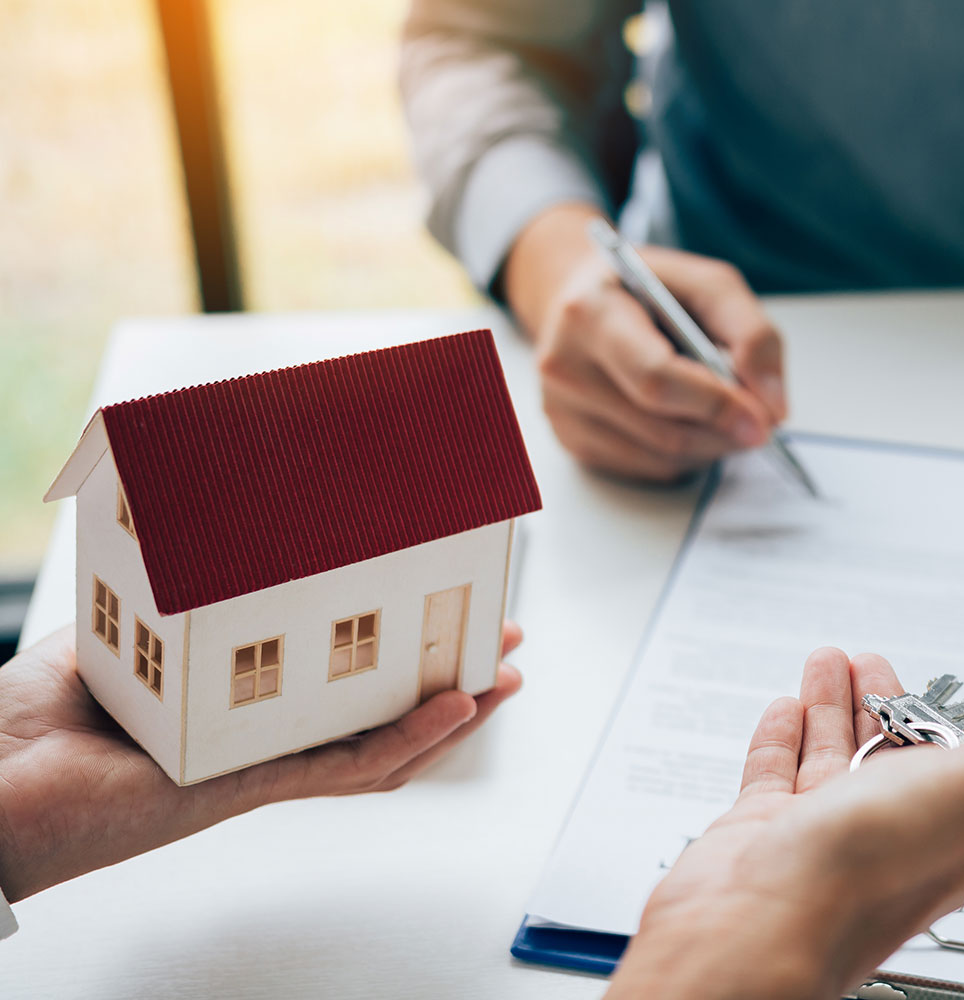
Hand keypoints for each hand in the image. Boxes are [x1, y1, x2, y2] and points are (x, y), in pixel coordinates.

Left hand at [0, 622, 524, 902]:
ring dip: (452, 715)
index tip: (442, 611)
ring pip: (383, 747)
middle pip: (379, 712)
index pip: (340, 680)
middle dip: (448, 680)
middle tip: (499, 646)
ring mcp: (262, 765)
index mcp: (240, 704)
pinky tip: (453, 709)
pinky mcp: (250, 786)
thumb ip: (175, 598)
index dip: (400, 653)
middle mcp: (261, 739)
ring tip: (502, 681)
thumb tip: (213, 527)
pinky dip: (409, 738)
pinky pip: (347, 767)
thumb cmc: (32, 722)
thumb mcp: (127, 630)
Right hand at [504, 203, 787, 481]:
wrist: (582, 299)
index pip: (657, 378)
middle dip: (726, 430)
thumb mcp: (707, 285)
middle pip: (665, 430)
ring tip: (723, 410)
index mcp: (592, 313)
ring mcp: (563, 412)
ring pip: (664, 458)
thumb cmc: (645, 291)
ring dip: (712, 445)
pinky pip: (650, 471)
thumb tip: (772, 406)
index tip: (764, 420)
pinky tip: (688, 420)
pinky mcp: (573, 443)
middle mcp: (565, 366)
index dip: (717, 405)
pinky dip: (687, 455)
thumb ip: (751, 334)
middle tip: (761, 419)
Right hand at [606, 648, 963, 999]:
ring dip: (830, 703)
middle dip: (885, 701)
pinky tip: (784, 709)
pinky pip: (773, 774)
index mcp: (953, 833)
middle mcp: (888, 838)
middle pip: (892, 756)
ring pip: (831, 756)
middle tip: (872, 664)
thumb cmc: (867, 872)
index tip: (948, 688)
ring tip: (828, 662)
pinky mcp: (763, 835)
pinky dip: (780, 735)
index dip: (956, 722)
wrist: (760, 922)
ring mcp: (822, 837)